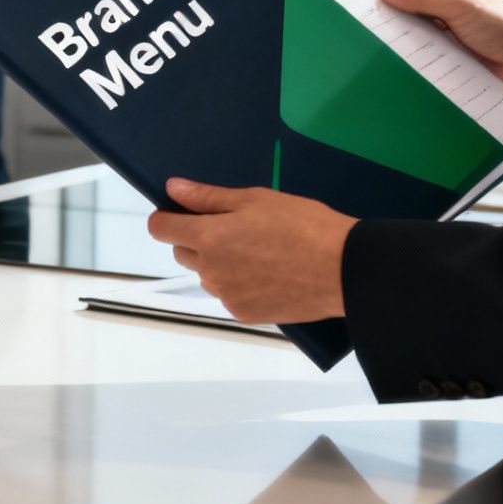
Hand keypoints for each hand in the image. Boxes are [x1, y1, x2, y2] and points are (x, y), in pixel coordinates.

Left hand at [146, 179, 355, 323]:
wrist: (343, 269)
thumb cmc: (303, 227)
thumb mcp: (255, 200)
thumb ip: (208, 197)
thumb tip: (173, 189)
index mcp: (208, 238)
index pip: (160, 229)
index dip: (166, 218)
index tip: (181, 213)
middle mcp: (210, 270)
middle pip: (182, 252)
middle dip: (196, 239)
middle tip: (234, 228)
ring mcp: (226, 295)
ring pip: (206, 275)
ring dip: (218, 263)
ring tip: (257, 250)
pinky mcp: (243, 314)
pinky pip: (228, 295)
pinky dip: (238, 284)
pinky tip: (267, 272)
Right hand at [373, 0, 502, 99]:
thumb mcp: (460, 6)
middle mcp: (443, 7)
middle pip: (403, 1)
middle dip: (380, 2)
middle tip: (352, 5)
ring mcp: (443, 32)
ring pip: (407, 27)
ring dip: (391, 30)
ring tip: (364, 31)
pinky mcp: (444, 56)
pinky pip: (416, 51)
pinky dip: (402, 51)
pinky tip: (387, 53)